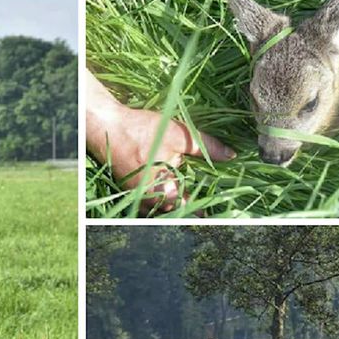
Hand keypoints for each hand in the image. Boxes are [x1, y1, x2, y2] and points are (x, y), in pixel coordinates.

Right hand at [86, 70, 235, 212]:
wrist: (107, 127)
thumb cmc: (141, 130)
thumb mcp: (178, 135)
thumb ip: (206, 147)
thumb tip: (232, 155)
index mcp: (163, 191)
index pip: (190, 209)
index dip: (204, 209)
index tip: (218, 210)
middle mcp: (150, 200)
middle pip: (176, 212)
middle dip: (191, 207)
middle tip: (210, 205)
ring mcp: (138, 197)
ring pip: (162, 209)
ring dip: (175, 205)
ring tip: (190, 198)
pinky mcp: (132, 191)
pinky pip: (151, 203)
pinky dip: (161, 200)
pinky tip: (169, 190)